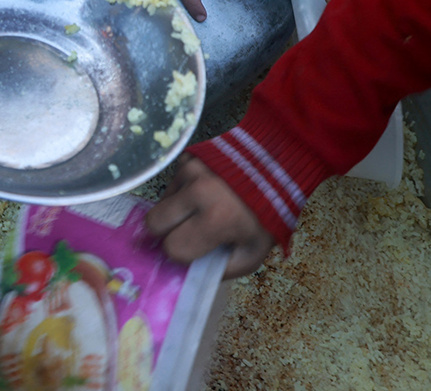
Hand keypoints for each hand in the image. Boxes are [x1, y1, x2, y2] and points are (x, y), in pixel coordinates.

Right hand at [145, 159, 276, 277]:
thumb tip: (188, 273)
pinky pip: (171, 183)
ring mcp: (191, 169)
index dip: (182, 253)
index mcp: (216, 219)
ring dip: (175, 210)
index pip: (173, 247)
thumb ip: (221, 270)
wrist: (276, 169)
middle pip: (154, 222)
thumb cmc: (265, 217)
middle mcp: (198, 190)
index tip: (195, 250)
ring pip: (160, 201)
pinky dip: (181, 192)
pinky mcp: (188, 157)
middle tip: (186, 232)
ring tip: (201, 210)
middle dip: (167, 232)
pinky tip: (203, 193)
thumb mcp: (252, 254)